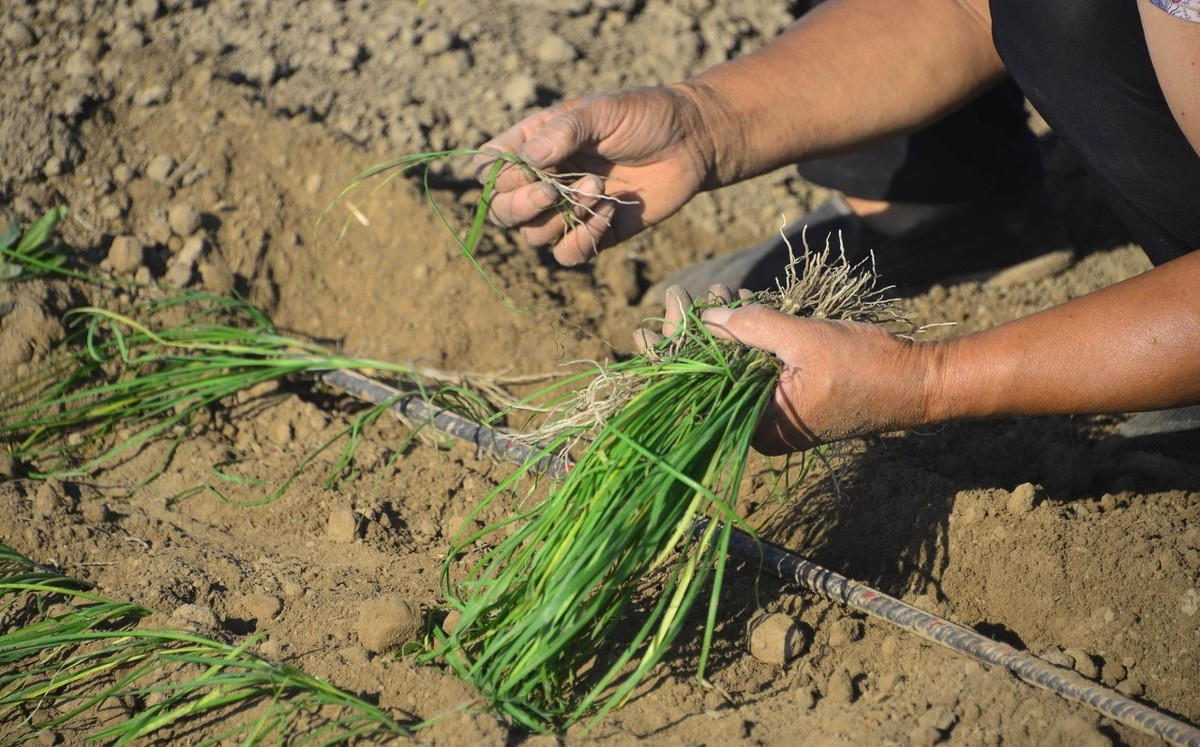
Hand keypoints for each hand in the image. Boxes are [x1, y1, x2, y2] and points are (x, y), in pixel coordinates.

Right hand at [474, 85, 717, 265]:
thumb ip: (563, 132)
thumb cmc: (644, 116)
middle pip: (503, 213)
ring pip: (534, 237)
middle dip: (522, 207)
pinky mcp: (595, 233)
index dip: (500, 179)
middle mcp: (544, 180)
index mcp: (534, 145)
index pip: (491, 173)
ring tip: (598, 189)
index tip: (527, 168)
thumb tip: (526, 161)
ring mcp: (567, 210)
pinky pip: (569, 254)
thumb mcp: (601, 111)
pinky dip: (585, 238)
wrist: (692, 141)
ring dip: (563, 217)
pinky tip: (610, 211)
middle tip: (553, 192)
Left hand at [637, 284, 938, 454]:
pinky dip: (744, 340)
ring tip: (710, 295)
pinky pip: (753, 370)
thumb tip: (708, 318)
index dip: (668, 358)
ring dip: (719, 332)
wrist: (917, 385)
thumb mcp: (806, 340)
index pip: (696, 394)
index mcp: (757, 426)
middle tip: (674, 301)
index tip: (646, 332)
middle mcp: (759, 427)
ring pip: (730, 372)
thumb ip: (755, 328)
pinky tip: (732, 308)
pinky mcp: (788, 400)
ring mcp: (774, 414)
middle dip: (690, 337)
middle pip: (708, 381)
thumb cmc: (867, 367)